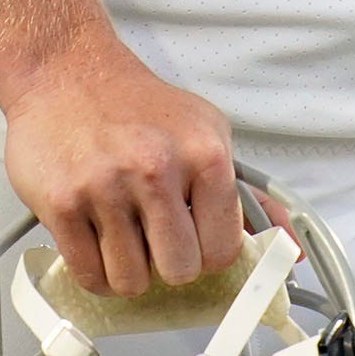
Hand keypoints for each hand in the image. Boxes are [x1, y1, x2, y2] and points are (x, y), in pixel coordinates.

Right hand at [1, 36, 243, 296]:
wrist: (66, 73)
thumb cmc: (139, 107)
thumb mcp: (207, 133)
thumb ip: (249, 194)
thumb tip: (292, 246)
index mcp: (203, 153)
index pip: (224, 249)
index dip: (210, 253)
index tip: (198, 242)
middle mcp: (156, 169)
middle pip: (179, 271)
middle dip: (169, 264)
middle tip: (158, 237)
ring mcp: (106, 188)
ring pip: (131, 282)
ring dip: (130, 270)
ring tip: (126, 235)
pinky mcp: (63, 205)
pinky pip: (90, 276)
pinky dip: (97, 272)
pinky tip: (100, 243)